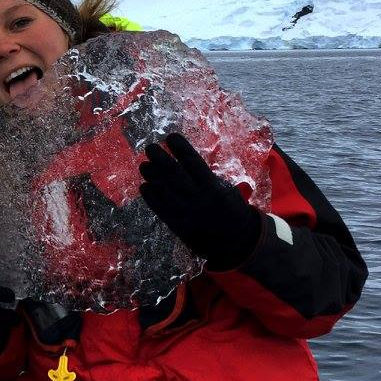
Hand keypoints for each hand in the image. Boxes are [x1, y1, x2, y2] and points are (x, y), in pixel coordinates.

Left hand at [140, 134, 261, 270]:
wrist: (236, 243)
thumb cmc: (232, 211)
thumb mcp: (227, 191)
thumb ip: (208, 179)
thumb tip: (183, 162)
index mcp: (213, 187)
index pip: (193, 161)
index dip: (180, 147)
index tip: (171, 137)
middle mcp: (199, 199)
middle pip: (174, 173)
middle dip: (160, 158)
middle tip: (150, 148)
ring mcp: (187, 213)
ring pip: (164, 190)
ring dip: (152, 175)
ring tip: (144, 165)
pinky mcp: (178, 226)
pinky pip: (160, 209)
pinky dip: (150, 197)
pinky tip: (145, 186)